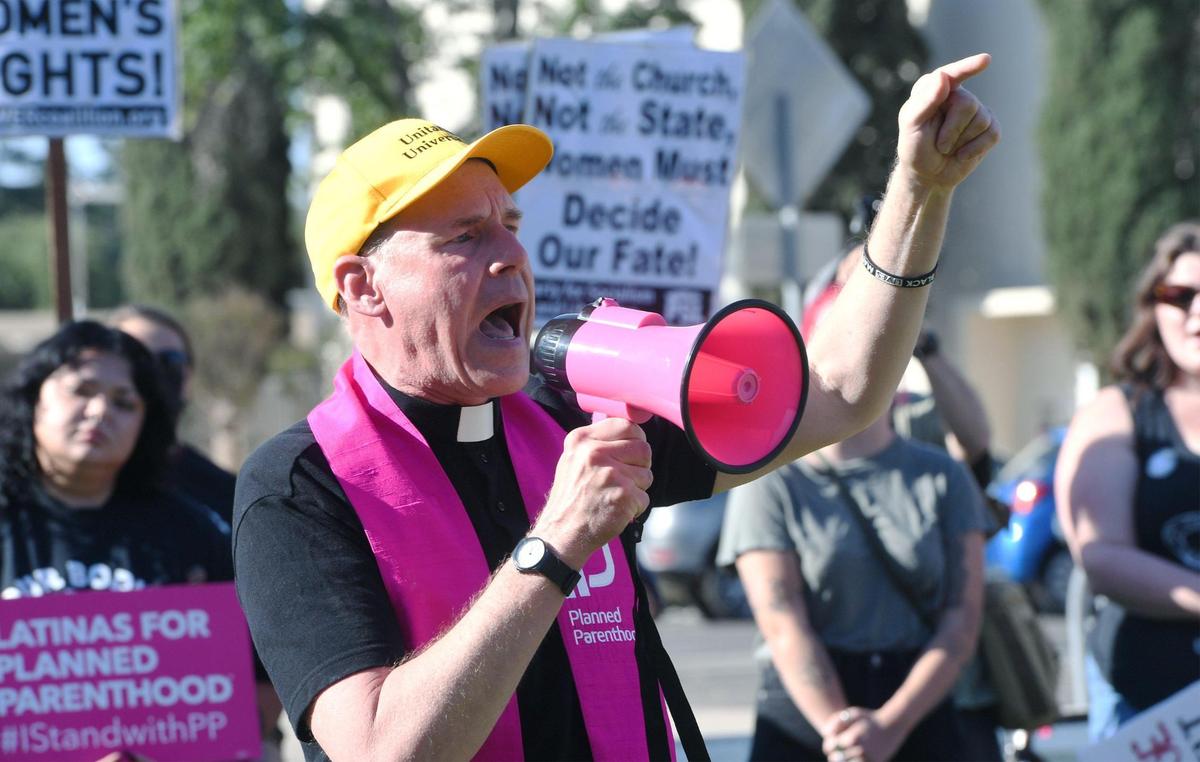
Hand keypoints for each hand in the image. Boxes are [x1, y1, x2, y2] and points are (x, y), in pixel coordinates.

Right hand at [533, 417, 652, 567]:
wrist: (561, 532)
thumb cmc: (571, 497)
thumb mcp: (574, 459)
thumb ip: (598, 442)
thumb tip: (630, 429)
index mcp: (582, 440)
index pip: (627, 425)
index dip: (635, 440)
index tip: (629, 453)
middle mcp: (595, 453)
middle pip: (643, 449)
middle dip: (639, 466)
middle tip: (623, 480)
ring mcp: (610, 474)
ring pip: (647, 474)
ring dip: (637, 488)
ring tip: (614, 496)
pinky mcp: (623, 496)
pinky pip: (645, 497)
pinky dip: (634, 507)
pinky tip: (616, 510)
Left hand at [821, 707, 904, 761]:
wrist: (893, 726)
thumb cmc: (869, 719)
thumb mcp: (853, 714)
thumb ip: (836, 722)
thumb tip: (825, 733)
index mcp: (854, 738)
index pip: (831, 746)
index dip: (828, 745)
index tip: (830, 744)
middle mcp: (862, 751)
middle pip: (838, 759)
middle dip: (834, 755)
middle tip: (836, 753)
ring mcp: (869, 759)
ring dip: (844, 761)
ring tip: (844, 757)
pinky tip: (852, 758)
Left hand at [896, 53, 1000, 190]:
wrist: (928, 174)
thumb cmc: (915, 147)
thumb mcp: (912, 125)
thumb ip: (924, 101)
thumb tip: (942, 77)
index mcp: (934, 88)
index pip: (952, 75)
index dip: (968, 67)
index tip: (985, 60)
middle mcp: (957, 94)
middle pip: (967, 104)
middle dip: (951, 129)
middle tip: (938, 144)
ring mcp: (976, 110)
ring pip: (981, 120)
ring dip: (960, 141)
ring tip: (947, 148)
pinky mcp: (990, 128)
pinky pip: (993, 133)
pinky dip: (975, 149)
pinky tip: (961, 155)